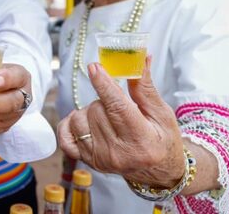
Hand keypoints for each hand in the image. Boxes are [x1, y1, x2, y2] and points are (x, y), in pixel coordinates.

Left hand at [57, 56, 185, 187]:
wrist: (158, 170)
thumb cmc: (162, 139)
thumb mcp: (161, 113)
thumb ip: (145, 88)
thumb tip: (141, 58)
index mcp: (141, 140)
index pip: (117, 107)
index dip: (103, 84)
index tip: (94, 67)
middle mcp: (118, 153)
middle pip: (96, 109)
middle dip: (104, 99)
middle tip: (119, 106)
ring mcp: (100, 159)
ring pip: (79, 118)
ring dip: (89, 111)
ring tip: (108, 117)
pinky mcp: (88, 161)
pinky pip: (66, 135)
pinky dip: (71, 124)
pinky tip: (85, 122)